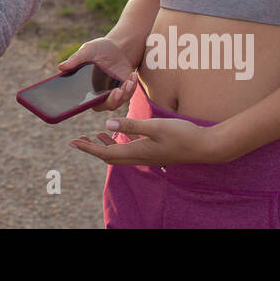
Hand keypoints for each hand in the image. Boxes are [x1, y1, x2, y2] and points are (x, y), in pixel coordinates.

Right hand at [59, 36, 137, 111]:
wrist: (118, 46)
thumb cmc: (99, 48)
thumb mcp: (87, 50)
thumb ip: (76, 59)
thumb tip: (60, 67)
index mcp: (86, 86)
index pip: (83, 101)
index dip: (86, 105)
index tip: (93, 98)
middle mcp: (98, 93)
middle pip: (103, 106)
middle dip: (111, 101)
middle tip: (117, 91)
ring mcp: (112, 92)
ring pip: (117, 102)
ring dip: (124, 94)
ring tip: (127, 81)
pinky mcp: (124, 89)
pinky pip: (128, 94)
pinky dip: (131, 87)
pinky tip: (132, 76)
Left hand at [70, 115, 227, 164]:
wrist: (205, 146)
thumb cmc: (182, 135)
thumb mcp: (155, 126)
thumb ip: (132, 125)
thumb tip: (107, 123)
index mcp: (137, 152)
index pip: (106, 152)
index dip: (88, 148)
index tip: (73, 142)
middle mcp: (140, 157)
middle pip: (109, 155)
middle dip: (92, 148)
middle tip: (77, 141)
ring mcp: (148, 156)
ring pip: (119, 153)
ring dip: (104, 146)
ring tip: (92, 137)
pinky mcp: (154, 152)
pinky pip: (130, 150)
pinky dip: (118, 143)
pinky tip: (117, 134)